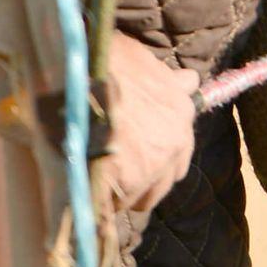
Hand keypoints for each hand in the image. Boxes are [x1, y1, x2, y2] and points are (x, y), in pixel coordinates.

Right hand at [102, 30, 199, 213]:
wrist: (77, 76)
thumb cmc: (104, 61)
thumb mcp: (141, 60)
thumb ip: (167, 80)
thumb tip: (189, 81)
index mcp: (181, 110)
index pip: (181, 148)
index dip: (158, 153)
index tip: (139, 153)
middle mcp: (175, 141)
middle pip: (164, 179)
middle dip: (144, 179)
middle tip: (116, 173)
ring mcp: (153, 166)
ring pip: (142, 196)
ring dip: (123, 194)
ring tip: (97, 183)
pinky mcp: (128, 184)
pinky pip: (116, 206)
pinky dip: (102, 202)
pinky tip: (85, 190)